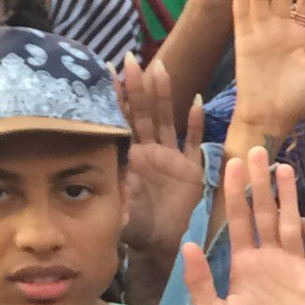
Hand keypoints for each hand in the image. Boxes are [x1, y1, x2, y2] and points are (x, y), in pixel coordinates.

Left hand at [117, 55, 205, 256]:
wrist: (162, 246)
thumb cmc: (137, 230)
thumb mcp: (120, 212)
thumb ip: (120, 194)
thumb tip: (121, 176)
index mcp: (131, 158)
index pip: (122, 121)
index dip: (117, 98)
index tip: (108, 72)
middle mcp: (150, 151)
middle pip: (144, 113)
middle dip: (138, 86)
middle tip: (131, 59)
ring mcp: (171, 157)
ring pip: (166, 120)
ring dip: (164, 96)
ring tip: (161, 69)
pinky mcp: (191, 168)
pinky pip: (193, 142)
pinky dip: (196, 123)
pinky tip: (196, 102)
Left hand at [177, 148, 304, 304]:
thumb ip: (201, 281)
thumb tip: (188, 244)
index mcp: (243, 266)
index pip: (238, 221)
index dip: (235, 193)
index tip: (232, 164)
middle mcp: (268, 260)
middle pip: (264, 213)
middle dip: (259, 183)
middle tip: (257, 150)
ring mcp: (293, 267)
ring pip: (289, 222)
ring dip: (287, 196)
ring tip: (283, 167)